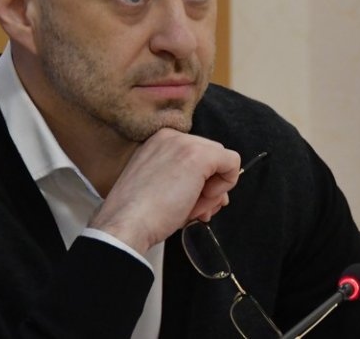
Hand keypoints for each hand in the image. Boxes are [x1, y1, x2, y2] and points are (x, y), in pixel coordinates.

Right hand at [88, 128, 239, 254]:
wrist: (127, 223)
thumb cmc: (138, 214)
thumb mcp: (159, 187)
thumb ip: (185, 181)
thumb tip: (217, 192)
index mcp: (157, 141)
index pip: (194, 156)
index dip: (198, 182)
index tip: (188, 202)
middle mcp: (171, 136)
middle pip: (210, 158)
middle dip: (208, 187)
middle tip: (194, 209)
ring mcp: (185, 143)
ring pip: (221, 161)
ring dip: (213, 191)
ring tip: (191, 210)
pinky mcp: (199, 155)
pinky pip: (232, 163)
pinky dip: (226, 184)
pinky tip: (204, 200)